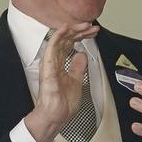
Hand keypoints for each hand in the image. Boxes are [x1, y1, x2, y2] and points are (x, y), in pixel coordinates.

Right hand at [25, 22, 99, 141]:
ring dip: (72, 31)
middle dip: (79, 31)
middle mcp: (53, 62)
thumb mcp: (76, 81)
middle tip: (92, 26)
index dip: (81, 36)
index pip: (69, 45)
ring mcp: (49, 64)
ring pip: (59, 41)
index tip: (92, 32)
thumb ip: (77, 67)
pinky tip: (65, 29)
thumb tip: (81, 56)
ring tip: (84, 25)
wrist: (56, 116)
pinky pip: (51, 48)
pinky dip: (57, 37)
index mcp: (59, 65)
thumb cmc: (62, 103)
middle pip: (65, 41)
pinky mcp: (48, 67)